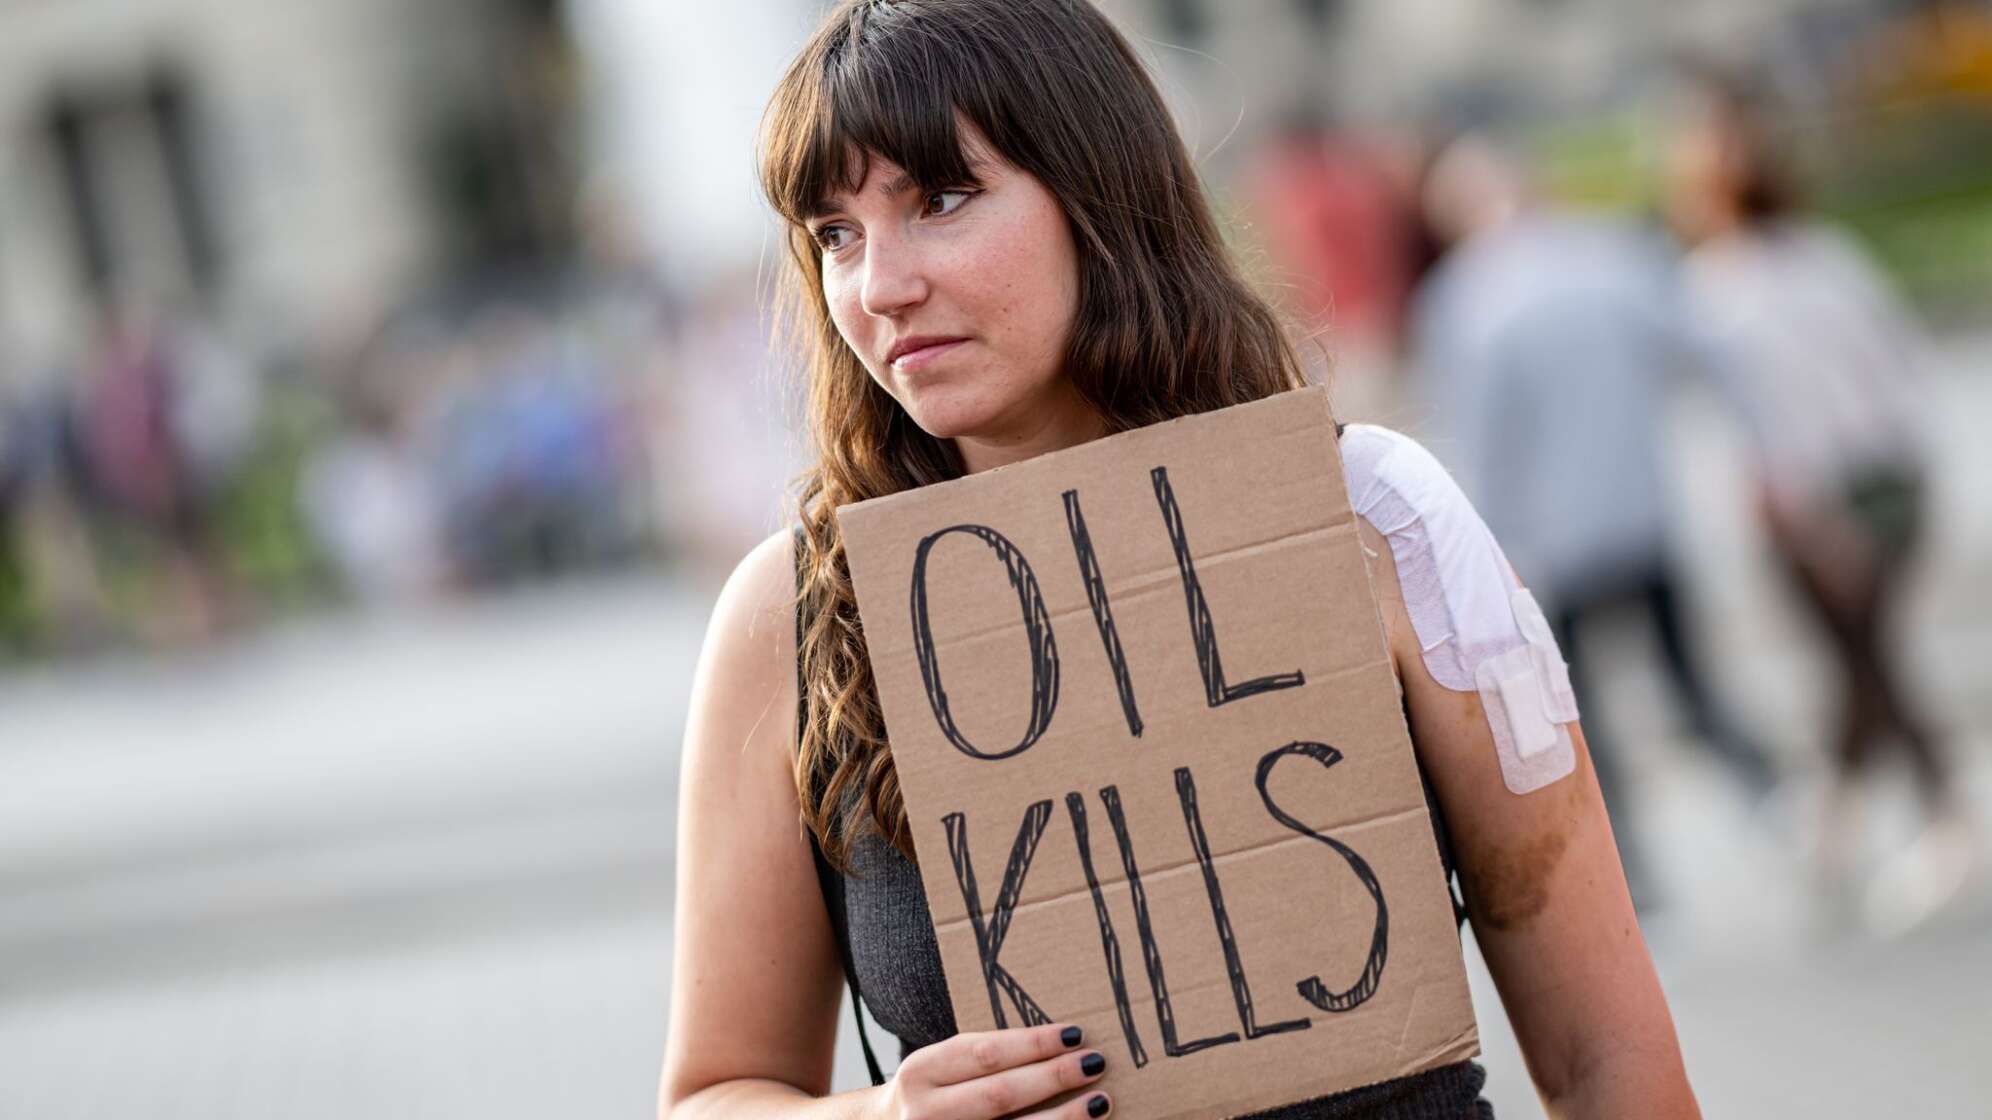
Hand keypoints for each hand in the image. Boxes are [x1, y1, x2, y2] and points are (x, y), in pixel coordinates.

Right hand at [873, 1023, 1110, 1119]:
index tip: (1076, 1034)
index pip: (986, 1054)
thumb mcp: (937, 1068)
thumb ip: (981, 1058)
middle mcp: (925, 1113)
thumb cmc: (926, 1095)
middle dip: (1054, 1077)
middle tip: (1096, 1062)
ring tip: (1100, 1101)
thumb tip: (1057, 1044)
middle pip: (1001, 1094)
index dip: (1034, 1044)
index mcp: (920, 1072)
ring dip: (1063, 1119)